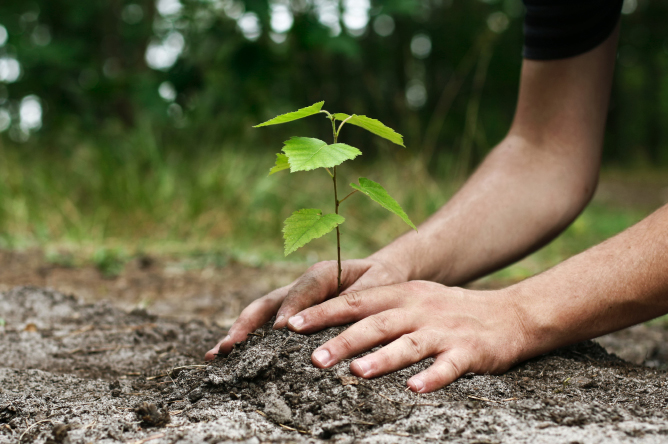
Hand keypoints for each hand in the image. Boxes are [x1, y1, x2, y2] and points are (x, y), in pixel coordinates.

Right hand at [204, 257, 408, 359]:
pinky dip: (248, 339)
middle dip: (248, 324)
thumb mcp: (379, 284)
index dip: (291, 308)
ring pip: (261, 313)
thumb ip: (360, 297)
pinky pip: (267, 324)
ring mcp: (293, 299)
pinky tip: (230, 357)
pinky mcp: (292, 312)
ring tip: (217, 354)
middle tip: (229, 346)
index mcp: (323, 273)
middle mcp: (302, 285)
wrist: (381, 273)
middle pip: (269, 302)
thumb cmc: (382, 280)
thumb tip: (339, 317)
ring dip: (239, 332)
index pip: (303, 290)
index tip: (281, 331)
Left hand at [285, 281, 527, 391]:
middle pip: (376, 323)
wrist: (510, 314)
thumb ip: (379, 309)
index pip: (356, 301)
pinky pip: (448, 366)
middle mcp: (420, 309)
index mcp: (402, 295)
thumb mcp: (414, 299)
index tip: (292, 325)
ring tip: (357, 373)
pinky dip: (432, 377)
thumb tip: (332, 325)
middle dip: (343, 340)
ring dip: (382, 358)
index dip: (323, 312)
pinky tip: (415, 390)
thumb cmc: (450, 311)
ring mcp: (444, 330)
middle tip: (314, 358)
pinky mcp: (469, 351)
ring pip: (409, 344)